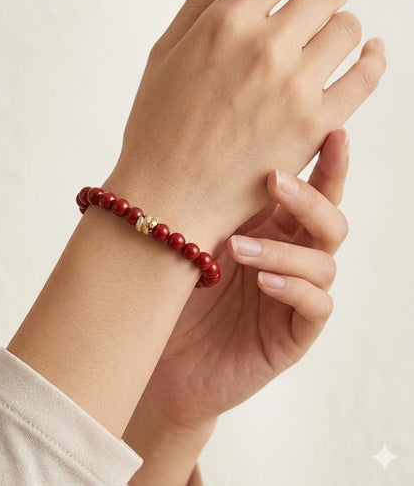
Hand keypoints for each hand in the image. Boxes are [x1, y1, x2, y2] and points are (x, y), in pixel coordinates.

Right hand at [104, 0, 384, 252]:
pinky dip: (373, 60)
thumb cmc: (157, 130)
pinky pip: (366, 76)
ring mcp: (293, 88)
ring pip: (348, 29)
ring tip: (324, 45)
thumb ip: (204, 2)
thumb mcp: (163, 55)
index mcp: (224, 23)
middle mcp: (264, 47)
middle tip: (311, 14)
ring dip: (339, 30)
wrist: (166, 198)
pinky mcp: (314, 126)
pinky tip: (370, 54)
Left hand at [132, 128, 349, 430]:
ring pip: (322, 262)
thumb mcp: (187, 238)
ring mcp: (293, 296)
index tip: (332, 132)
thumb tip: (205, 142)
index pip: (309, 191)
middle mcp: (288, 257)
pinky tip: (262, 282)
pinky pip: (315, 306)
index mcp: (269, 229)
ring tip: (237, 248)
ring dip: (282, 249)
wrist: (157, 357)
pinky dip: (293, 289)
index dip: (328, 162)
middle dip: (308, 197)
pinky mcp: (293, 334)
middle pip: (328, 220)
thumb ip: (209, 201)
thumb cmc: (169, 292)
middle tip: (273, 180)